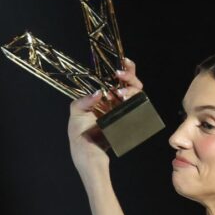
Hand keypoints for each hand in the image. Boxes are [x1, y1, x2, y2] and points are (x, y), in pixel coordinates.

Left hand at [68, 58, 144, 176]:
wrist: (88, 153)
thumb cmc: (80, 134)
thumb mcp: (76, 113)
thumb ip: (83, 101)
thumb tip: (99, 91)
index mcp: (104, 96)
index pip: (117, 78)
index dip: (124, 68)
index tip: (124, 61)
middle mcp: (116, 101)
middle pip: (131, 82)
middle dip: (130, 75)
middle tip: (121, 75)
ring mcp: (124, 110)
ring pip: (137, 92)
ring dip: (131, 88)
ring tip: (121, 93)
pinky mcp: (129, 120)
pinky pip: (139, 106)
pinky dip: (134, 99)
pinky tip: (124, 99)